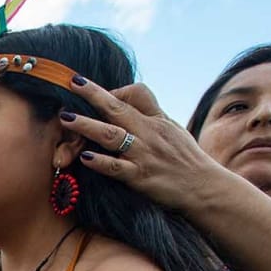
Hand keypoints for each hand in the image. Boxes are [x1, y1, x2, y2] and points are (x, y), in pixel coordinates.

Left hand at [60, 79, 235, 214]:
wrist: (205, 187)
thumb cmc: (187, 159)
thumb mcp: (173, 129)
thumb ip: (151, 115)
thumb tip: (128, 101)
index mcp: (156, 120)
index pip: (137, 93)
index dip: (116, 90)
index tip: (99, 94)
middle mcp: (148, 133)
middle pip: (117, 108)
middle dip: (92, 94)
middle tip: (70, 83)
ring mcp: (143, 154)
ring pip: (110, 135)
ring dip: (86, 125)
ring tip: (66, 118)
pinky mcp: (140, 177)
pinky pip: (116, 167)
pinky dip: (100, 162)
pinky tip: (84, 157)